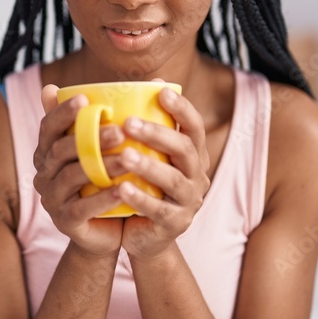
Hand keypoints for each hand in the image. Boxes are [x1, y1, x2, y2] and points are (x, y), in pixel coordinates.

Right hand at [33, 85, 126, 256]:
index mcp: (48, 151)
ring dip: (102, 165)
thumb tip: (134, 83)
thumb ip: (107, 121)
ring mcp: (52, 198)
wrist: (105, 231)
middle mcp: (44, 172)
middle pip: (61, 150)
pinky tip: (123, 190)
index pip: (48, 126)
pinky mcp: (64, 221)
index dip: (62, 112)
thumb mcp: (102, 151)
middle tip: (120, 131)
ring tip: (129, 158)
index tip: (84, 98)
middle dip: (90, 138)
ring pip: (73, 176)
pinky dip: (102, 198)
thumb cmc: (105, 181)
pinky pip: (82, 208)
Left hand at [115, 87, 211, 259]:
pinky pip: (159, 210)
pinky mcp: (175, 224)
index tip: (162, 91)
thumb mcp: (143, 155)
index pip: (194, 126)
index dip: (182, 108)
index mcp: (191, 154)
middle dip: (158, 134)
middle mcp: (196, 175)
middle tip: (129, 122)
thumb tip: (132, 84)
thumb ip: (138, 125)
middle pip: (185, 150)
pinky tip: (121, 189)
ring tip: (124, 156)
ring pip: (174, 180)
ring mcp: (189, 201)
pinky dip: (141, 199)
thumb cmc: (140, 184)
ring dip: (149, 166)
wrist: (141, 234)